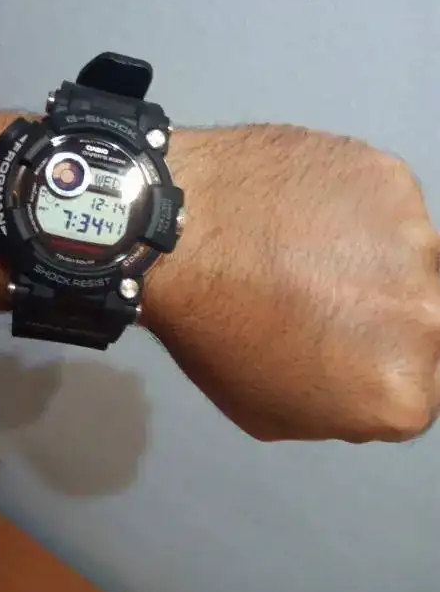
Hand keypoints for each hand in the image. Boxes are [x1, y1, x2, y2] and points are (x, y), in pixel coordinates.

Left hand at [146, 124, 439, 442]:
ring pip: (407, 254)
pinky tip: (300, 208)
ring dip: (370, 255)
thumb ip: (342, 406)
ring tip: (305, 244)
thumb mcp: (273, 412)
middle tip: (325, 292)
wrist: (177, 232)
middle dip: (381, 311)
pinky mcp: (391, 178)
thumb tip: (361, 372)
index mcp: (404, 390)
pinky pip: (382, 201)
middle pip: (422, 316)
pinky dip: (351, 206)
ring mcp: (415, 238)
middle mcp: (428, 315)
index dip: (373, 362)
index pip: (418, 384)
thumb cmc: (212, 329)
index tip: (340, 341)